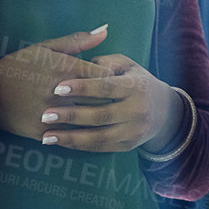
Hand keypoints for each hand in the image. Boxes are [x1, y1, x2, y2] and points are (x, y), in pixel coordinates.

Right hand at [0, 26, 115, 140]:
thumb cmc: (20, 65)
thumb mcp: (46, 48)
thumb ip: (79, 41)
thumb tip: (106, 30)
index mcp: (64, 69)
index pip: (105, 75)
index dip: (111, 77)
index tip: (111, 77)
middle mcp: (60, 92)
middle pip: (100, 98)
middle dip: (108, 97)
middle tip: (113, 97)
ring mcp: (51, 114)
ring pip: (88, 118)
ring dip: (96, 115)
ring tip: (102, 112)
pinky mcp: (43, 132)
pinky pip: (70, 134)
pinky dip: (79, 130)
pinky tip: (84, 126)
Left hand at [38, 53, 182, 153]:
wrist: (163, 111)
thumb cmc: (136, 82)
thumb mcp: (128, 66)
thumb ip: (106, 61)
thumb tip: (84, 62)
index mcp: (137, 86)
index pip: (106, 87)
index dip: (82, 88)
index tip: (57, 88)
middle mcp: (138, 110)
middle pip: (100, 115)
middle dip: (71, 115)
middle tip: (45, 114)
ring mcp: (134, 131)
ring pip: (99, 137)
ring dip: (70, 137)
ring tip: (47, 135)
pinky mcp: (128, 145)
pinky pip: (100, 147)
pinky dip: (78, 146)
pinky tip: (60, 142)